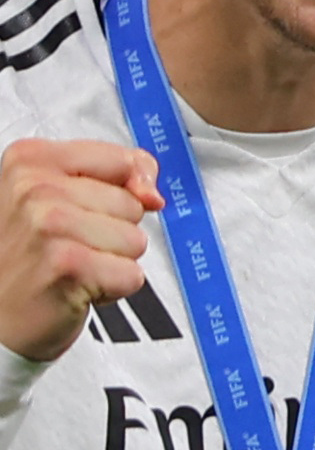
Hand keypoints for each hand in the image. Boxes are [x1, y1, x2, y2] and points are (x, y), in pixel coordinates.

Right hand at [0, 135, 161, 366]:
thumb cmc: (27, 256)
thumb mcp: (58, 197)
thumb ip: (117, 176)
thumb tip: (152, 194)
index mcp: (30, 161)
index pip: (124, 160)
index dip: (125, 191)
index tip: (88, 210)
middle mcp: (34, 190)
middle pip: (132, 204)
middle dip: (111, 232)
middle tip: (66, 247)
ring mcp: (50, 227)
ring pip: (135, 240)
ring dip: (111, 261)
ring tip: (68, 266)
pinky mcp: (67, 265)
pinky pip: (132, 275)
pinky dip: (111, 288)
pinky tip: (73, 288)